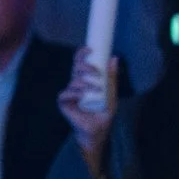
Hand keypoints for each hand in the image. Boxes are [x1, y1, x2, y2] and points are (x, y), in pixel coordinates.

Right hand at [56, 48, 116, 167]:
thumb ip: (112, 77)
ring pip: (73, 80)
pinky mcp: (63, 103)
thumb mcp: (111, 93)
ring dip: (85, 82)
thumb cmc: (103, 113)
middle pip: (75, 68)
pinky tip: (82, 95)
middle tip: (96, 72)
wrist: (98, 130)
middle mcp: (76, 84)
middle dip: (85, 66)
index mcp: (85, 79)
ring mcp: (69, 93)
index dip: (81, 54)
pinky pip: (65, 93)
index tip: (90, 49)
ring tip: (96, 89)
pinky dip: (74, 92)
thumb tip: (114, 58)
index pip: (80, 63)